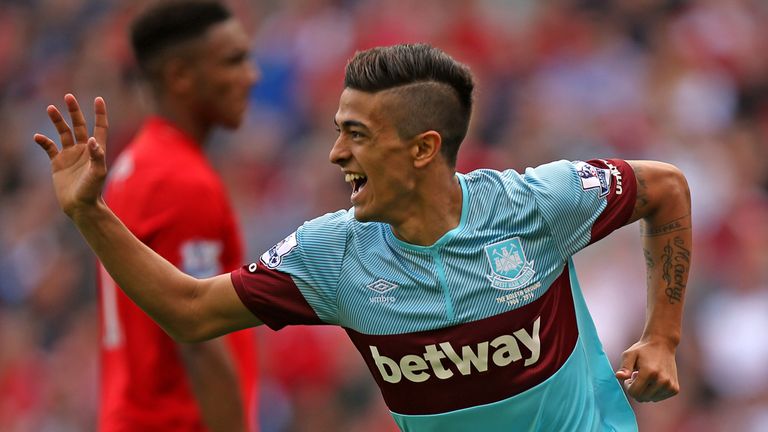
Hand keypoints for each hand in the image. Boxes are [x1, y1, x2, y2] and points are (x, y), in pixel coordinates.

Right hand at [33, 94, 108, 217]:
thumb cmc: (92, 190)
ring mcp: (70, 155)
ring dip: (57, 121)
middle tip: (69, 97)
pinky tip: (38, 137)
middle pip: (79, 125)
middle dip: (74, 111)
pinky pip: (49, 147)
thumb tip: (91, 140)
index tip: (98, 99)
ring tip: (51, 108)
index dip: (99, 114)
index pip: (99, 127)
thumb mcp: (98, 173)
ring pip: (63, 132)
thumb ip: (97, 156)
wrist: (80, 206)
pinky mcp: (58, 163)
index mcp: (96, 150)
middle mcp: (83, 149)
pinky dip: (43, 141)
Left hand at [615, 338, 679, 401]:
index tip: (630, 376)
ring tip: (647, 376)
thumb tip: (618, 376)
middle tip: (638, 375)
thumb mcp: (629, 355)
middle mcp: (662, 380)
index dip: (628, 386)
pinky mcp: (675, 389)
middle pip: (642, 398)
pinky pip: (658, 398)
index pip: (634, 392)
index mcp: (650, 372)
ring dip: (645, 390)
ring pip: (650, 399)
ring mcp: (670, 386)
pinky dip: (653, 392)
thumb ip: (624, 367)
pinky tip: (654, 379)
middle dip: (636, 388)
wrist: (663, 344)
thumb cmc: (643, 350)